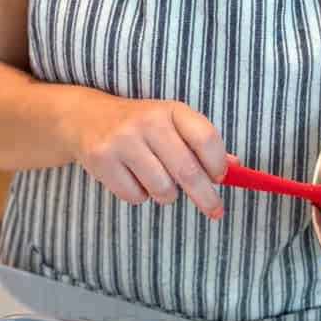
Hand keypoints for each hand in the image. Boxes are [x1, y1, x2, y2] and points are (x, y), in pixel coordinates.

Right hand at [63, 92, 227, 218]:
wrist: (85, 118)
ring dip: (167, 194)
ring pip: (163, 189)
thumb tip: (235, 168)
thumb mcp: (171, 122)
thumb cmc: (140, 124)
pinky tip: (132, 178)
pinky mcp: (102, 161)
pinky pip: (136, 197)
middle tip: (215, 210)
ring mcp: (122, 141)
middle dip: (206, 197)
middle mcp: (147, 122)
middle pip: (188, 171)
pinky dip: (140, 195)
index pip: (206, 139)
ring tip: (157, 179)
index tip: (220, 179)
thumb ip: (200, 143)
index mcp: (171, 109)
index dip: (218, 165)